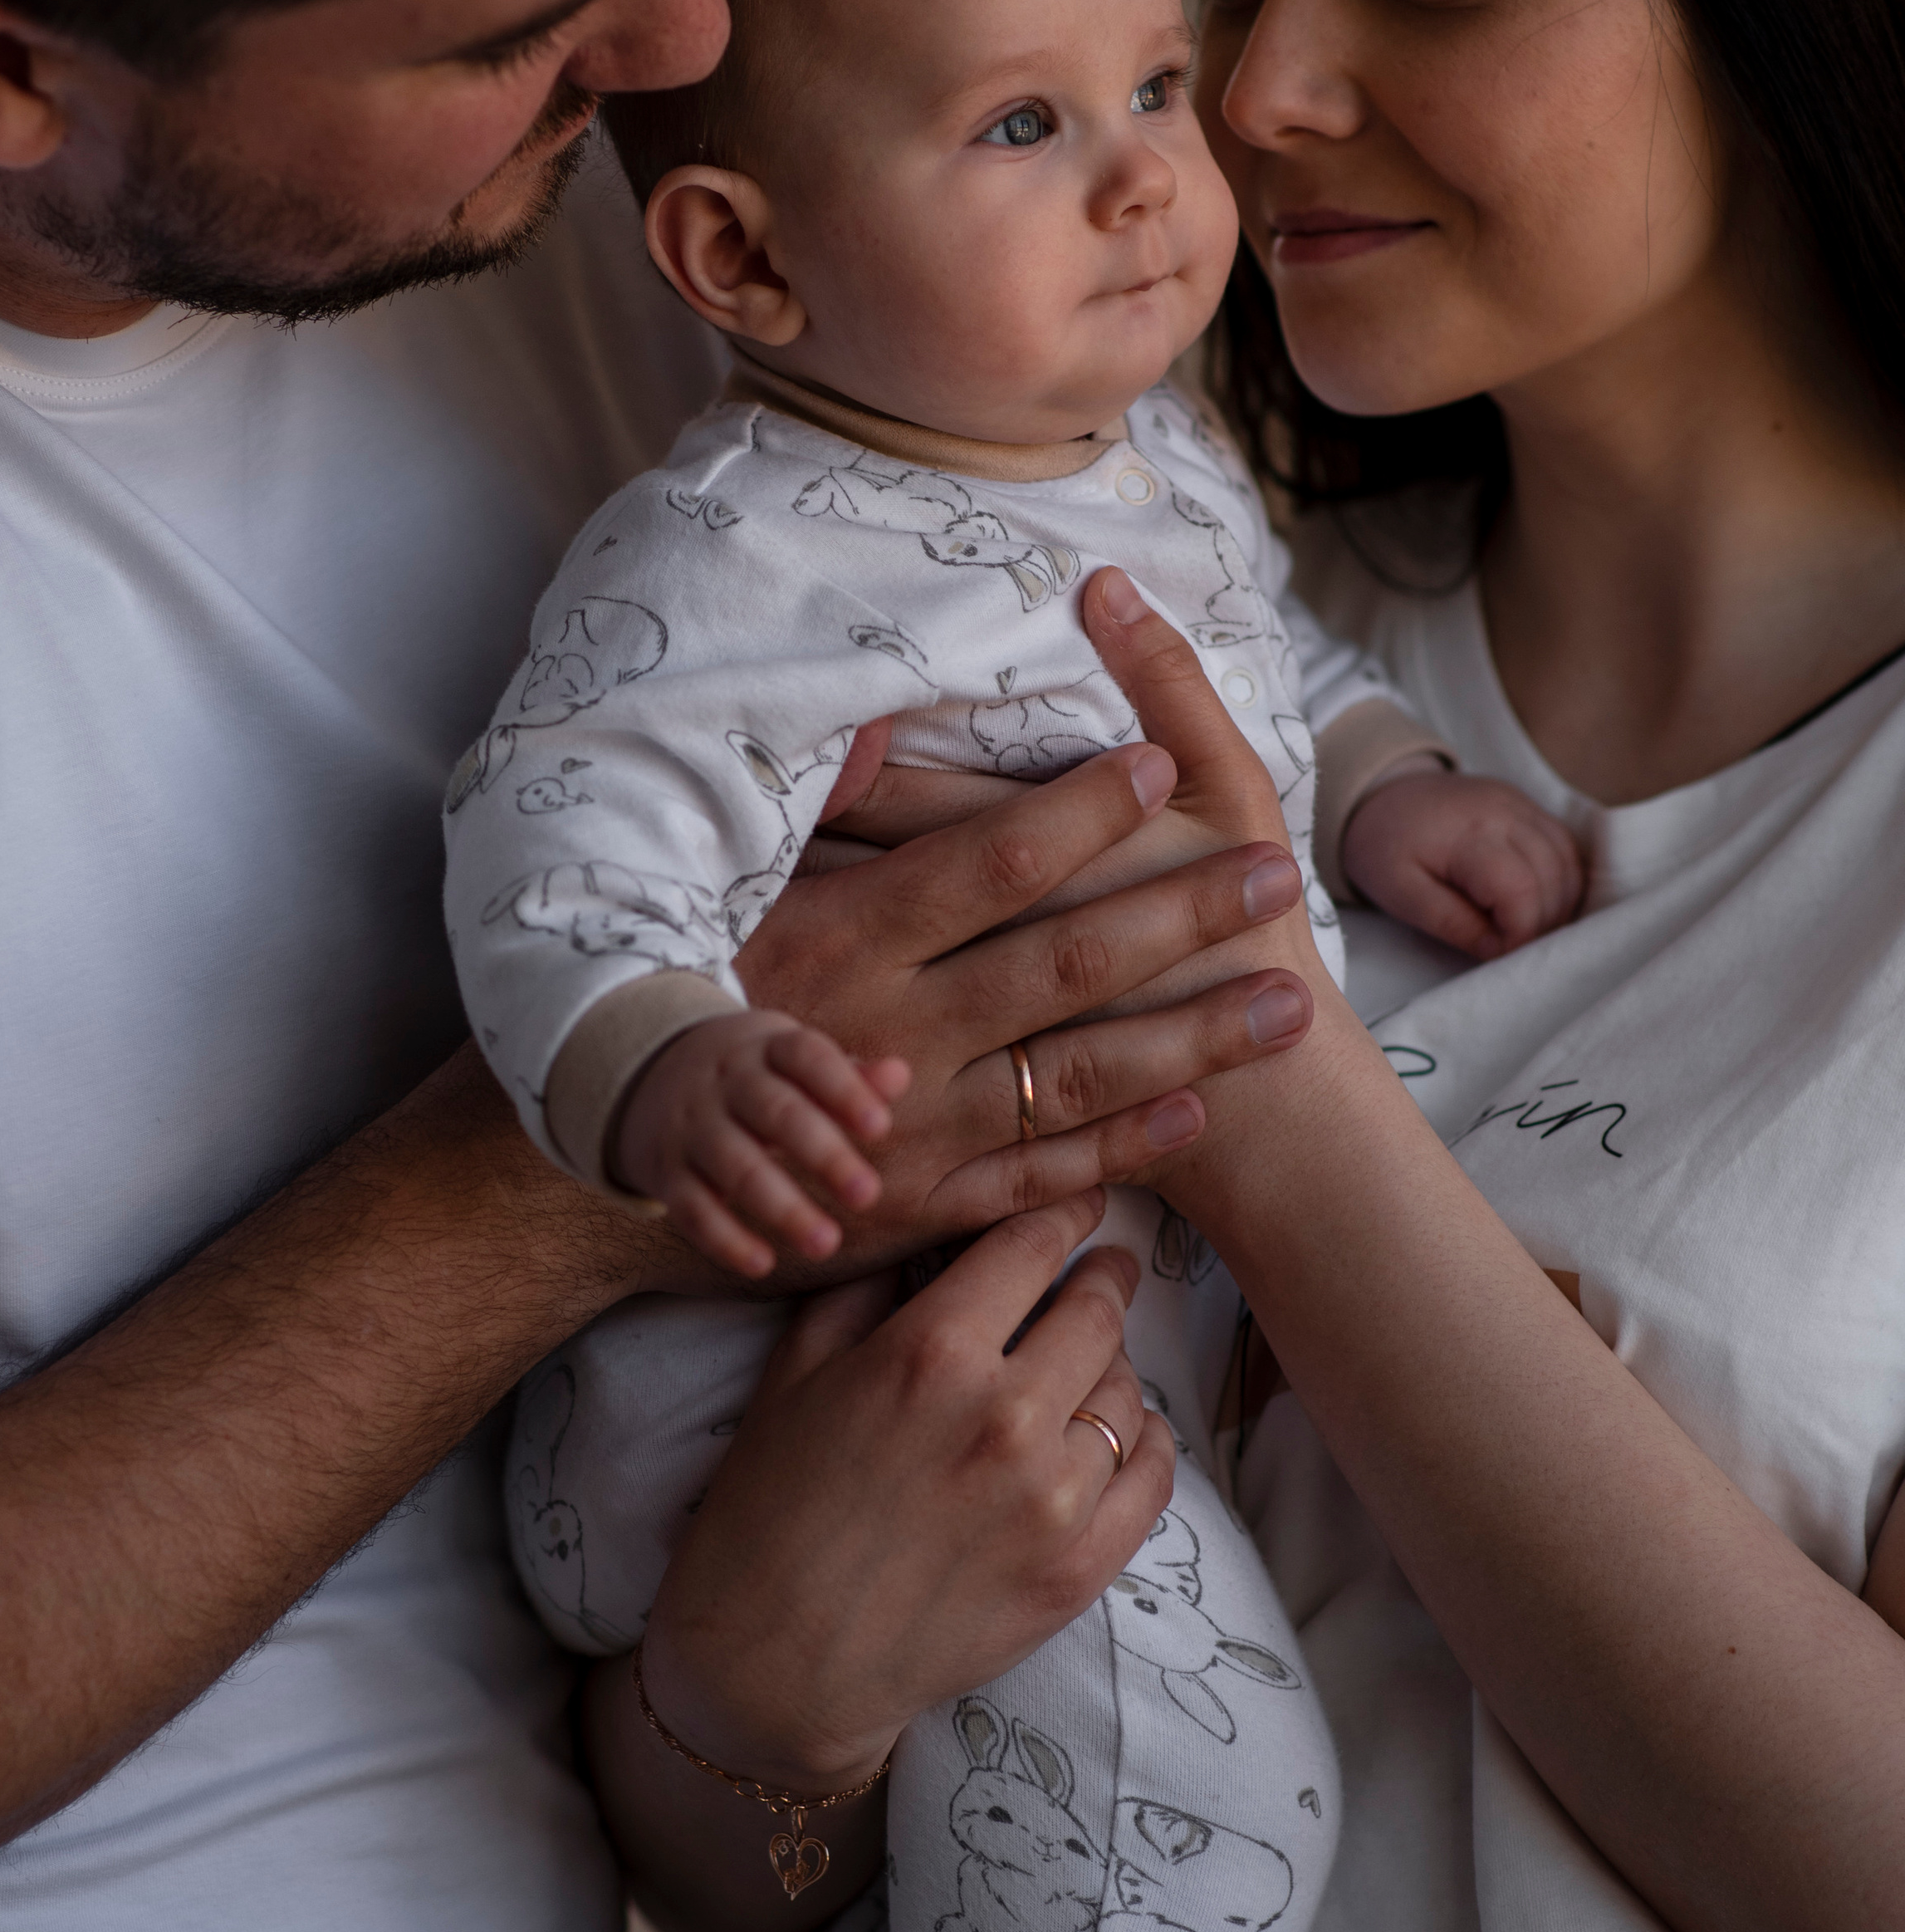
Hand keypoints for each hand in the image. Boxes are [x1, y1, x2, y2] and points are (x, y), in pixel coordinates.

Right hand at [614, 1008, 910, 1278]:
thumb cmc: (755, 1074)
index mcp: (767, 1048)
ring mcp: (692, 1128)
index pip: (807, 1058)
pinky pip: (693, 1209)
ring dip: (781, 1207)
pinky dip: (725, 1239)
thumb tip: (900, 1076)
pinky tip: (762, 1264)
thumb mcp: (794, 1061)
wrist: (650, 1073)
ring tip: (826, 1244)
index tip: (880, 1128)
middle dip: (822, 1154)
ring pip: (735, 1166)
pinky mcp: (667, 1173)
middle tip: (867, 1195)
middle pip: (775, 1114)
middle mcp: (726, 1084)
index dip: (843, 1090)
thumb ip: (850, 1075)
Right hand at [638, 1192, 1174, 1796]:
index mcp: (928, 1353)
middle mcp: (1003, 1417)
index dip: (1062, 1215)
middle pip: (1097, 1311)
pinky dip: (1143, 1441)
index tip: (1076, 1209)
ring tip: (1085, 1365)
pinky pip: (1152, 1475)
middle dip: (1102, 1278)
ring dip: (1109, 1366)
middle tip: (1103, 1271)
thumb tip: (937, 1239)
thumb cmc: (768, 1509)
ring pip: (1125, 1390)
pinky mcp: (1078, 1570)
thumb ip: (871, 1291)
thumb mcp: (795, 1371)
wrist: (774, 1665)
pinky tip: (1115, 1434)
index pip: (1031, 1245)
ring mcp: (1051, 1499)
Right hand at [733, 702, 1312, 1266]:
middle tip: (1281, 876)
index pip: (990, 861)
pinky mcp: (926, 1206)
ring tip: (1292, 1006)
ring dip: (1192, 1040)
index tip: (1164, 766)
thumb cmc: (699, 999)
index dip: (1084, 814)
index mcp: (847, 939)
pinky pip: (1042, 1174)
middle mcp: (893, 1033)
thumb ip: (817, 819)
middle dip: (1181, 917)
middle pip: (1063, 963)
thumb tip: (874, 724)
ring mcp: (916, 1130)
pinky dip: (1125, 1145)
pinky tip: (1199, 1107)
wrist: (638, 1160)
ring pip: (1076, 1076)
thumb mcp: (738, 900)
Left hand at [1341, 762, 1584, 959]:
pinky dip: (1563, 881)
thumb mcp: (1400, 893)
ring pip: (1568, 863)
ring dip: (1559, 905)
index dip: (1521, 933)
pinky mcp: (1527, 806)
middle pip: (1554, 878)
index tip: (1501, 955)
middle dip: (1542, 924)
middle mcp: (1506, 812)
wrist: (1380, 794)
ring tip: (1526, 929)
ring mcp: (1521, 805)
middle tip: (1512, 947)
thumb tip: (1498, 950)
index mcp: (1469, 834)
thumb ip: (1450, 922)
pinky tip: (1540, 903)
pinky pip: (1565, 847)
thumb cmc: (1384, 847)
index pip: (1521, 891)